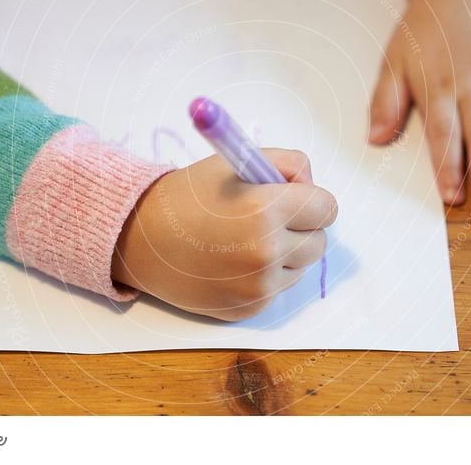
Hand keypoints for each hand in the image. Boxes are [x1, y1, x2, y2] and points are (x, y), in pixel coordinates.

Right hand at [111, 150, 337, 320]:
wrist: (142, 237)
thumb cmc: (190, 195)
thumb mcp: (238, 161)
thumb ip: (287, 164)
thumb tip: (313, 186)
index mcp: (266, 209)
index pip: (328, 208)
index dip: (312, 200)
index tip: (295, 198)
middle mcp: (266, 251)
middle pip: (320, 242)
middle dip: (303, 228)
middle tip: (270, 218)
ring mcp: (258, 286)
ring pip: (301, 267)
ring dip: (286, 253)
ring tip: (246, 240)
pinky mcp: (249, 309)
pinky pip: (278, 289)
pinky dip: (266, 276)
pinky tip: (234, 262)